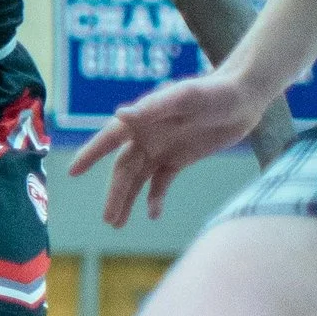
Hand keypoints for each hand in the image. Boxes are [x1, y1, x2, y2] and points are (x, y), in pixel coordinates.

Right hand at [69, 68, 266, 223]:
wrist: (244, 97)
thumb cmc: (213, 91)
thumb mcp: (185, 97)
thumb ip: (154, 106)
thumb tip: (120, 115)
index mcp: (142, 120)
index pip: (109, 139)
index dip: (91, 155)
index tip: (73, 172)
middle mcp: (146, 136)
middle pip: (124, 169)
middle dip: (115, 194)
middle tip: (109, 220)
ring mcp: (162, 148)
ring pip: (138, 179)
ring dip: (128, 200)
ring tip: (117, 224)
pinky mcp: (180, 159)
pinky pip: (162, 182)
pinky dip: (155, 198)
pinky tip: (152, 214)